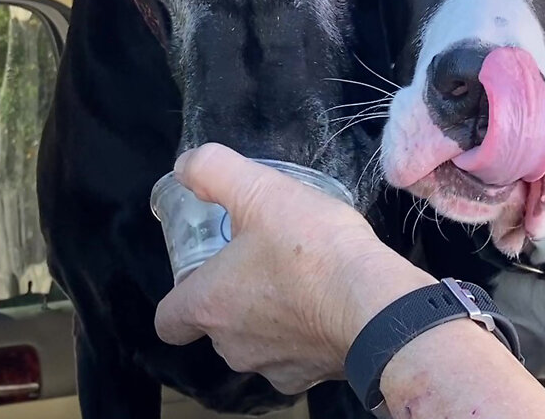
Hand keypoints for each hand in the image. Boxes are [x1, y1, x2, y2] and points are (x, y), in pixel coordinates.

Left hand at [153, 144, 434, 393]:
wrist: (376, 303)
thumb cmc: (311, 248)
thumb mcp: (259, 189)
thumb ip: (212, 171)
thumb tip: (185, 166)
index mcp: (209, 306)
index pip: (168, 321)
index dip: (180, 299)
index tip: (203, 275)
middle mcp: (232, 347)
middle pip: (217, 331)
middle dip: (234, 301)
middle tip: (262, 264)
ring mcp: (274, 368)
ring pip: (258, 345)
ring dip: (271, 320)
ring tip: (300, 282)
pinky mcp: (313, 378)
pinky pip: (299, 357)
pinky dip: (307, 336)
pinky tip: (328, 306)